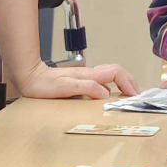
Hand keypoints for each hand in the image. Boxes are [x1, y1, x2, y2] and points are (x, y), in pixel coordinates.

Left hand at [14, 61, 139, 99]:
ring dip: (123, 83)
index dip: (127, 82)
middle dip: (130, 81)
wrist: (30, 77)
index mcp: (88, 75)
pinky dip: (113, 86)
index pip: (115, 73)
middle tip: (137, 94)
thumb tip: (104, 93)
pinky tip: (111, 95)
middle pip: (117, 72)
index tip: (133, 95)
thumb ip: (85, 88)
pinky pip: (103, 81)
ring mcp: (86, 76)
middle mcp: (89, 74)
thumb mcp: (64, 88)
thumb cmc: (44, 85)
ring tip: (129, 94)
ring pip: (111, 75)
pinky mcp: (81, 81)